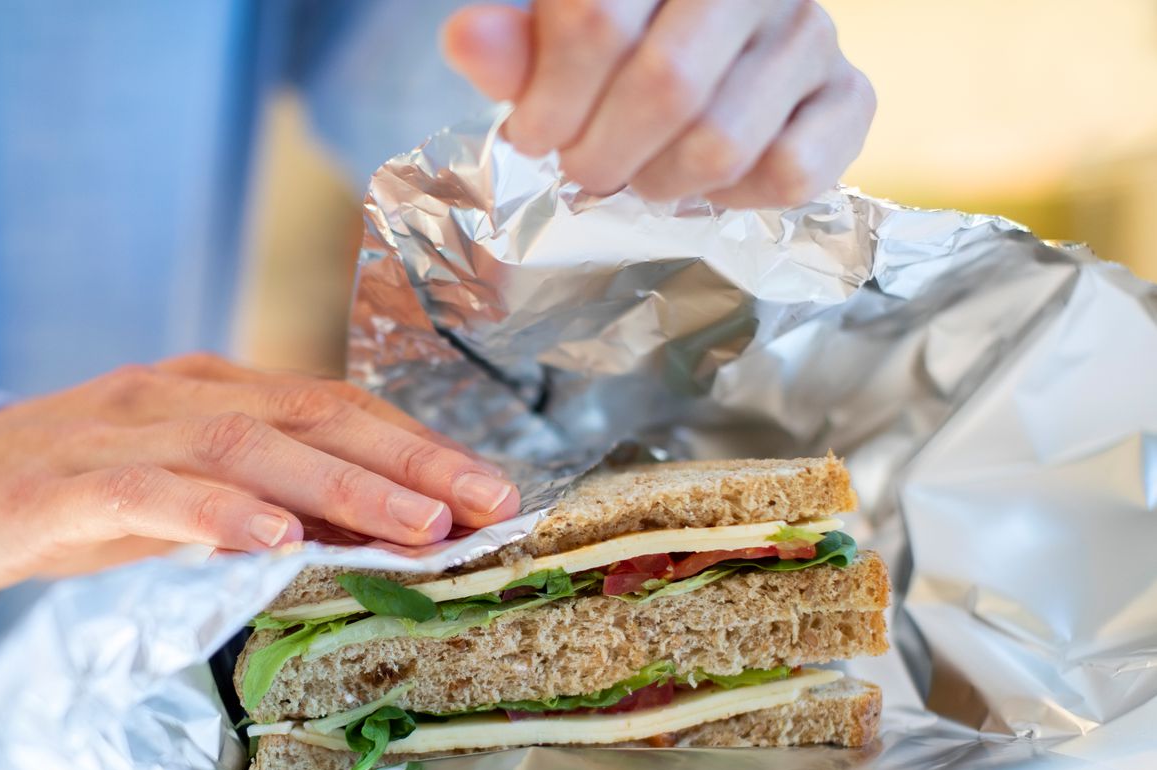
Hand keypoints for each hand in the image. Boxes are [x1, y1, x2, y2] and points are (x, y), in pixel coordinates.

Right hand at [0, 354, 519, 600]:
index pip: (335, 406)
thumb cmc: (87, 495)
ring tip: (412, 527)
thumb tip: (380, 544)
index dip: (416, 444)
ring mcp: (121, 433)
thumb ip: (270, 505)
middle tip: (483, 504)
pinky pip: (147, 493)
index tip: (490, 489)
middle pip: (310, 415)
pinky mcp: (62, 486)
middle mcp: (179, 395)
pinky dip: (214, 513)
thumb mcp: (191, 494)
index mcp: (217, 391)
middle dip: (406, 461)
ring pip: (244, 446)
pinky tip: (270, 540)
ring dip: (338, 487)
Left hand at [441, 0, 874, 206]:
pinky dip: (735, 200)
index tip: (533, 136)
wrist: (709, 50)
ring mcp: (811, 30)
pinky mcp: (849, 93)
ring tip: (638, 176)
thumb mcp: (553, 36)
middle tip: (582, 171)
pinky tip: (708, 183)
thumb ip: (512, 45)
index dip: (552, 101)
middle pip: (665, 87)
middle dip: (602, 154)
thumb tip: (469, 42)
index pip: (598, 21)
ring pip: (722, 142)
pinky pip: (791, 174)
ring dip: (659, 185)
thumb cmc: (617, 45)